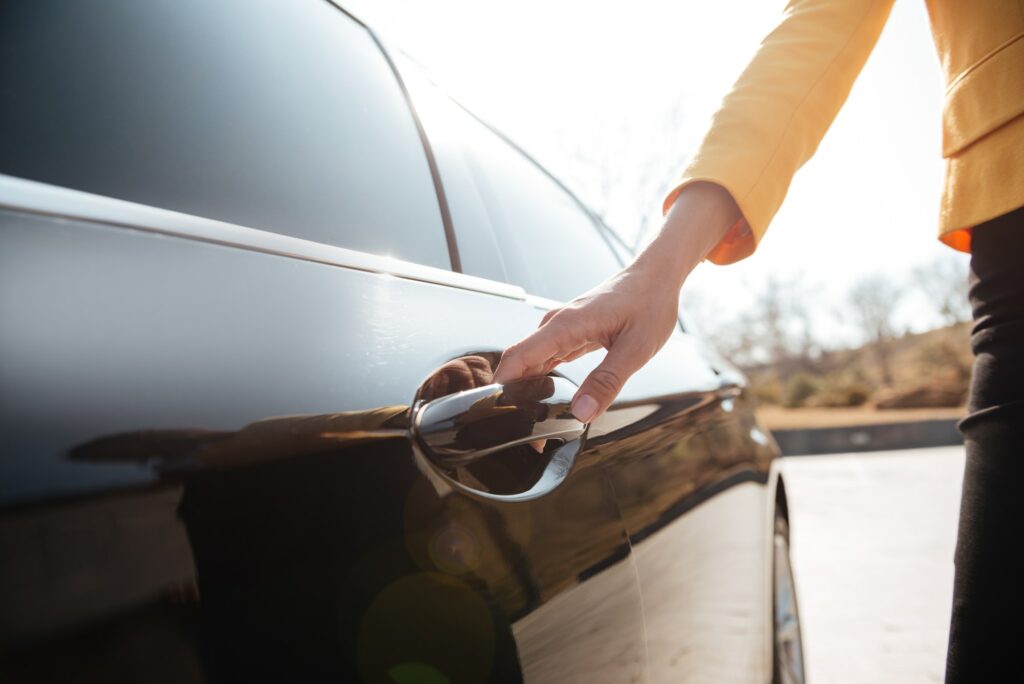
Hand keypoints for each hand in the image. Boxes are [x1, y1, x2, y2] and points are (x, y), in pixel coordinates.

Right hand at [493, 182, 740, 422]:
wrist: (655, 277)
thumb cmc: (649, 304)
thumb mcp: (636, 349)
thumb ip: (607, 381)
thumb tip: (582, 412)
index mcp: (565, 325)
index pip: (517, 358)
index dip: (503, 389)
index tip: (502, 417)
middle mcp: (556, 325)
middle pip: (518, 364)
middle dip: (513, 398)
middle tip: (524, 434)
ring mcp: (560, 329)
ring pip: (530, 364)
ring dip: (527, 392)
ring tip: (532, 424)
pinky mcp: (568, 334)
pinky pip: (544, 360)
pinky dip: (541, 381)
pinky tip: (545, 401)